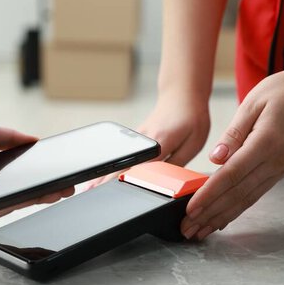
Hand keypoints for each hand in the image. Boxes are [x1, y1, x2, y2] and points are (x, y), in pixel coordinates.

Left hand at [0, 120, 73, 230]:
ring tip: (59, 192)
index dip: (36, 171)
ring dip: (34, 198)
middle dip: (42, 188)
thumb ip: (6, 136)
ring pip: (9, 203)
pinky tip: (32, 198)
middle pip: (16, 189)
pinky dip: (12, 206)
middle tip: (66, 187)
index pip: (15, 171)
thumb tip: (34, 139)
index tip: (57, 170)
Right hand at [86, 93, 209, 187]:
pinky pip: (124, 152)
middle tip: (90, 189)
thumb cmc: (192, 118)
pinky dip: (113, 163)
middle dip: (105, 176)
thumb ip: (178, 163)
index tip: (110, 186)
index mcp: (159, 141)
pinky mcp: (136, 136)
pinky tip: (104, 173)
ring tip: (90, 185)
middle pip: (122, 161)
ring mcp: (137, 136)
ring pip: (120, 157)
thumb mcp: (193, 144)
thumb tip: (166, 182)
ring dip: (105, 171)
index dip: (123, 176)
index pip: (139, 163)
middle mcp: (144, 138)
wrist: (182, 94)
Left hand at [181, 68, 283, 239]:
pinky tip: (222, 220)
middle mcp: (275, 162)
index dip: (209, 195)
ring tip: (199, 231)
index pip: (231, 175)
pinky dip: (236, 210)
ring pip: (246, 200)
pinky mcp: (278, 171)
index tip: (191, 208)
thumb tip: (216, 157)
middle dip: (209, 214)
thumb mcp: (252, 103)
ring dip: (220, 218)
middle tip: (188, 228)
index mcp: (266, 143)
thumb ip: (233, 133)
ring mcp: (279, 169)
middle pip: (237, 195)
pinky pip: (254, 195)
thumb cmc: (282, 92)